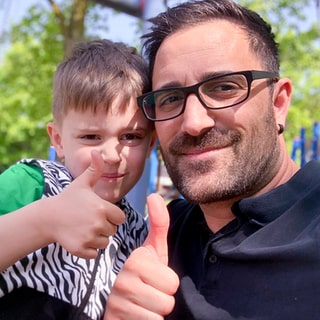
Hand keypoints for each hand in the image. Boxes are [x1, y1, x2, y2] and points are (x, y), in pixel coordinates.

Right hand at [42, 150, 125, 257]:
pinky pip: (95, 254)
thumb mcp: (82, 183)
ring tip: (84, 229)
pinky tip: (80, 238)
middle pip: (113, 231)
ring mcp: (89, 237)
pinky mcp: (80, 249)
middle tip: (89, 220)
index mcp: (102, 208)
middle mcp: (98, 223)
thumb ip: (95, 169)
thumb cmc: (68, 198)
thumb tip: (97, 151)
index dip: (112, 216)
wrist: (48, 217)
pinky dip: (89, 249)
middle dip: (105, 227)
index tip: (101, 213)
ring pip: (105, 243)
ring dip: (98, 238)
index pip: (120, 218)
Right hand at [104, 193, 179, 319]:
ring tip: (141, 303)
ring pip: (160, 315)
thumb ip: (158, 224)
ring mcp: (118, 303)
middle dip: (162, 299)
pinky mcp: (115, 319)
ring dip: (154, 312)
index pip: (172, 282)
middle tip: (148, 292)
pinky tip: (135, 315)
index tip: (152, 278)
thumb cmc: (141, 274)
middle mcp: (124, 280)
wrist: (117, 303)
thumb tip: (154, 194)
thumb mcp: (152, 250)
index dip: (166, 283)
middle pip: (169, 300)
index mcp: (136, 261)